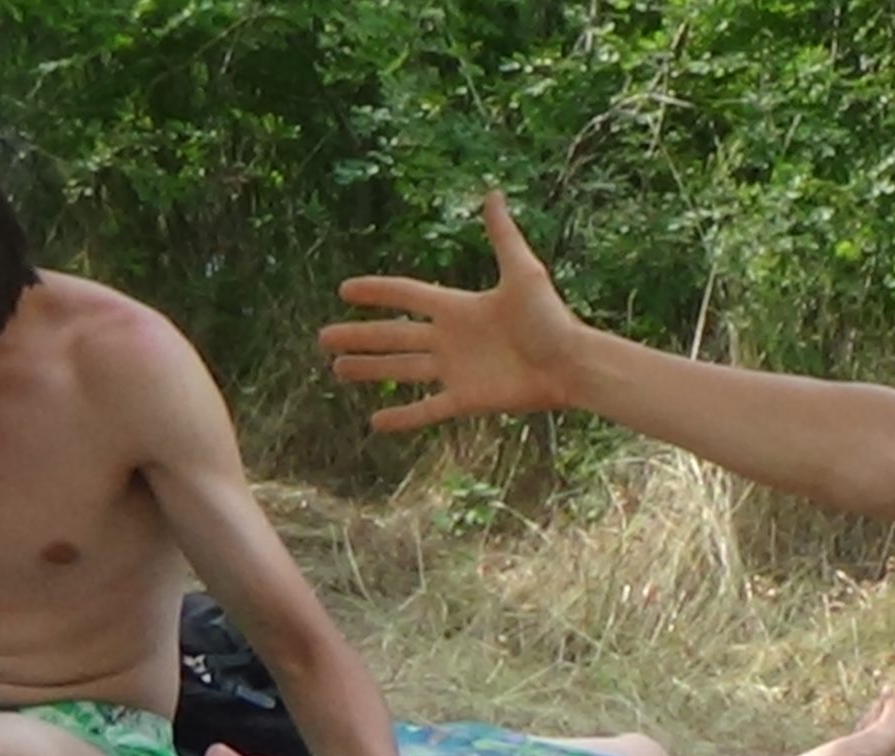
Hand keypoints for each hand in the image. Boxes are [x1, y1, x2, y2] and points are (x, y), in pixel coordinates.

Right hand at [318, 192, 582, 432]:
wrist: (572, 364)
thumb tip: (493, 192)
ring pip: (401, 370)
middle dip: (359, 337)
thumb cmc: (551, 319)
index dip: (376, 292)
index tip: (345, 290)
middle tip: (322, 338)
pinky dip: (402, 417)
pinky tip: (375, 423)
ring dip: (370, 370)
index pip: (407, 295)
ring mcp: (456, 370)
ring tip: (337, 370)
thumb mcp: (524, 272)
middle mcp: (450, 338)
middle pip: (393, 336)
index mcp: (458, 307)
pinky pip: (427, 409)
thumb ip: (503, 236)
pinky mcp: (466, 399)